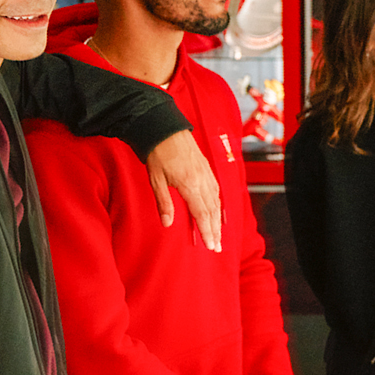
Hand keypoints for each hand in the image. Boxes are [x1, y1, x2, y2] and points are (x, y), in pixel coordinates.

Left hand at [146, 131, 221, 251]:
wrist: (164, 127)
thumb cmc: (157, 152)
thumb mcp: (156, 180)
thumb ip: (164, 203)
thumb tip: (167, 223)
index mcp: (190, 185)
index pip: (202, 214)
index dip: (207, 232)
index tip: (211, 245)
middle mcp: (202, 180)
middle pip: (213, 210)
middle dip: (216, 230)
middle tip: (217, 246)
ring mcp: (206, 173)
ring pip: (217, 201)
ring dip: (219, 219)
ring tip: (219, 233)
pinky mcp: (206, 167)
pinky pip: (216, 189)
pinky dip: (219, 203)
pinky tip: (217, 210)